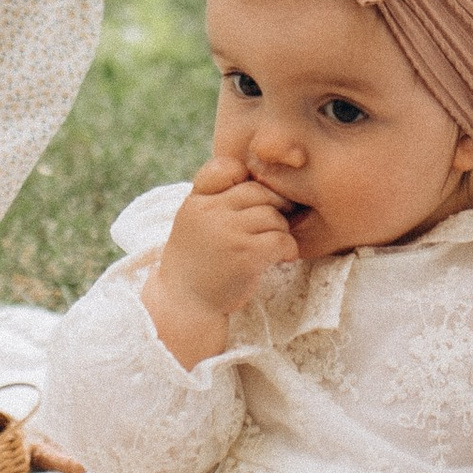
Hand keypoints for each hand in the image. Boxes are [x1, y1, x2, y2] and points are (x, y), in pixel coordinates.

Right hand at [142, 156, 298, 366]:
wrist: (184, 304)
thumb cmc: (196, 263)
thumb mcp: (194, 222)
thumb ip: (216, 200)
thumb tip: (260, 184)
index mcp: (196, 201)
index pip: (226, 167)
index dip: (245, 178)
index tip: (251, 201)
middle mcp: (210, 212)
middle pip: (259, 192)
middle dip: (274, 207)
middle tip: (276, 224)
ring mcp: (228, 232)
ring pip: (274, 216)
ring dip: (281, 231)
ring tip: (274, 245)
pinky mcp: (246, 255)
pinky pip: (282, 239)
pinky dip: (288, 249)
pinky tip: (282, 258)